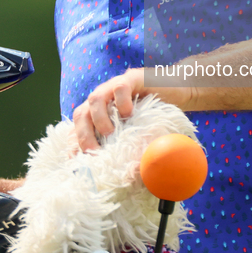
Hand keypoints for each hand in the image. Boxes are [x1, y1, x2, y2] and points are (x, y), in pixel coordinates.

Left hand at [72, 68, 196, 151]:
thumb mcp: (136, 131)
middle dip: (83, 135)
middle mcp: (103, 97)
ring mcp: (115, 86)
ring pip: (95, 98)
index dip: (74, 143)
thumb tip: (119, 174)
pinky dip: (121, 102)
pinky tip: (129, 113)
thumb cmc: (156, 112)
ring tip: (110, 132)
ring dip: (99, 119)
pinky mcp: (131, 78)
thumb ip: (124, 144)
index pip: (78, 126)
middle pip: (81, 113)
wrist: (177, 88)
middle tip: (93, 152)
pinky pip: (120, 87)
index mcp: (99, 110)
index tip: (76, 162)